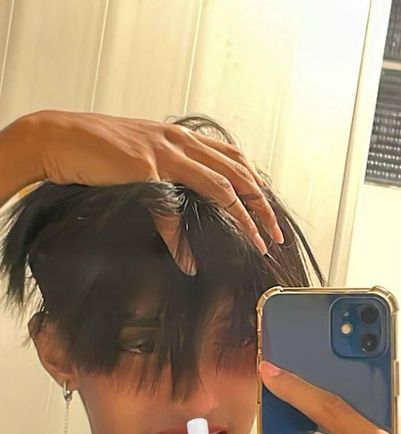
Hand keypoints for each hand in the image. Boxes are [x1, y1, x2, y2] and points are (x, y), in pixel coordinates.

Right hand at [29, 109, 282, 253]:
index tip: (268, 212)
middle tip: (276, 235)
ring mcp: (164, 153)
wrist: (58, 137)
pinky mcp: (144, 170)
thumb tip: (181, 196)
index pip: (232, 158)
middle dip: (262, 206)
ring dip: (242, 219)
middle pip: (238, 173)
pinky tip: (188, 262)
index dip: (255, 185)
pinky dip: (181, 241)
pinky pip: (171, 211)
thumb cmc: (96, 148)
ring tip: (255, 244)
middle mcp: (180, 141)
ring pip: (220, 187)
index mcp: (181, 137)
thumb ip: (167, 170)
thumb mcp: (141, 156)